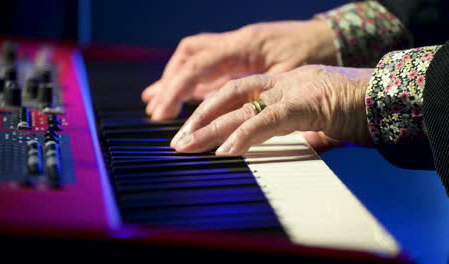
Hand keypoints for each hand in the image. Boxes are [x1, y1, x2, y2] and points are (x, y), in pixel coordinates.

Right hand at [142, 19, 336, 119]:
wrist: (333, 37)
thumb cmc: (320, 54)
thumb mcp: (298, 76)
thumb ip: (271, 100)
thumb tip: (246, 131)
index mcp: (246, 45)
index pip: (200, 65)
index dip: (177, 89)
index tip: (162, 113)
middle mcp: (237, 43)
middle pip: (190, 57)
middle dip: (170, 84)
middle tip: (157, 113)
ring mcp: (237, 49)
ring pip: (195, 59)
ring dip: (176, 80)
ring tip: (159, 104)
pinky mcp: (240, 59)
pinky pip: (209, 68)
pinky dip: (193, 84)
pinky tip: (183, 100)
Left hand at [170, 65, 374, 154]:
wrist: (389, 99)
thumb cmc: (358, 112)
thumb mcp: (318, 124)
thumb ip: (297, 134)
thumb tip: (282, 150)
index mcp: (283, 87)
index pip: (239, 94)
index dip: (212, 110)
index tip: (193, 130)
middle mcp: (283, 84)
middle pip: (230, 97)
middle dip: (200, 119)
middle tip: (178, 142)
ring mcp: (293, 90)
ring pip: (241, 105)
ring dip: (210, 128)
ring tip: (186, 145)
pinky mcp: (307, 103)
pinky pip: (269, 119)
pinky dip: (245, 135)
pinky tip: (226, 150)